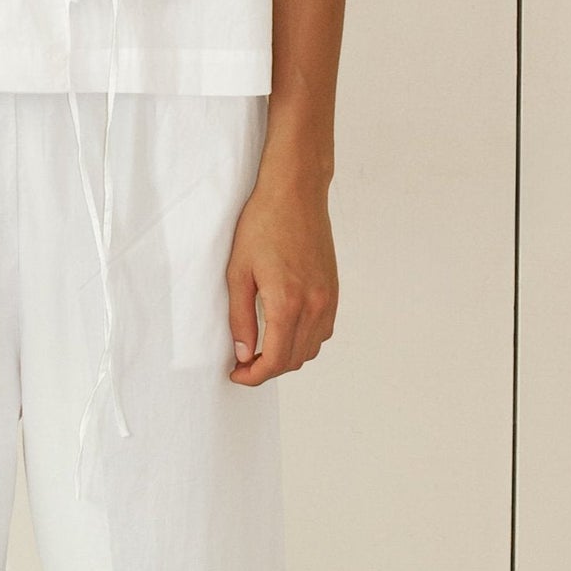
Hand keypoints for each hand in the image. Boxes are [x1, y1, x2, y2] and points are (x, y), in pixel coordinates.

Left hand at [225, 163, 336, 384]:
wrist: (296, 194)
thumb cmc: (262, 225)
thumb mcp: (238, 272)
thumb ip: (240, 317)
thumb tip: (242, 352)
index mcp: (288, 303)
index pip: (275, 360)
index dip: (253, 376)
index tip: (236, 373)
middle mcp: (314, 306)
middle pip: (294, 360)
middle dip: (267, 370)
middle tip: (243, 363)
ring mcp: (328, 299)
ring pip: (311, 349)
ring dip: (286, 357)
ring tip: (261, 348)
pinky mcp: (334, 291)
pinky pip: (323, 332)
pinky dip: (304, 341)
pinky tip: (284, 331)